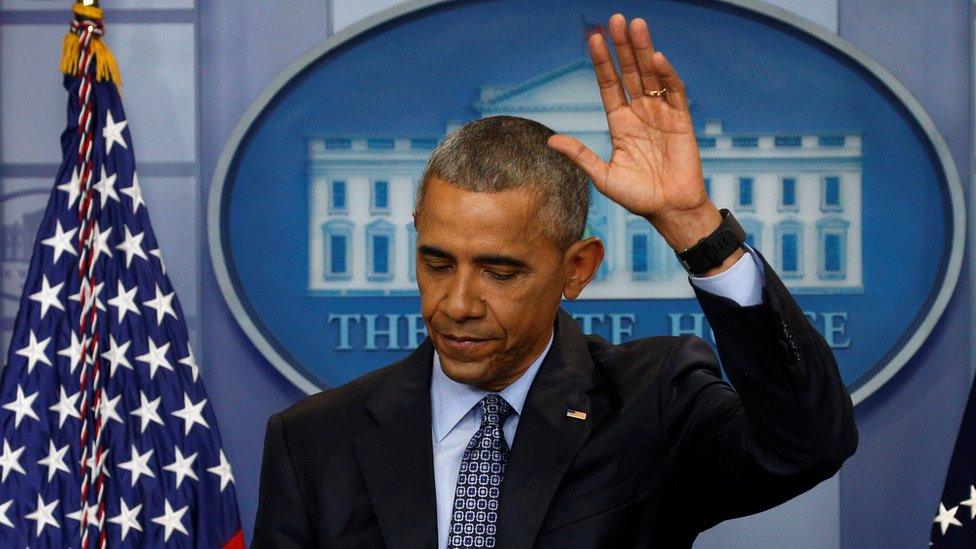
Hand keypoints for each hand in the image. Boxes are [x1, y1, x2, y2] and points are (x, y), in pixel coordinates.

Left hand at [548, 14, 721, 252]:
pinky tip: (655, 58)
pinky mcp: (682, 121)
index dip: (602, 63)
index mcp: (620, 123)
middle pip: (629, 73)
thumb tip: (550, 140)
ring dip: (642, 50)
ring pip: (650, 76)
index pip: (609, 85)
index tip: (593, 39)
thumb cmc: (638, 197)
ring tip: (635, 25)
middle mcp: (640, 113)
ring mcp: (661, 115)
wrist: (669, 210)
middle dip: (622, 47)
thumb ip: (580, 155)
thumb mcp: (603, 176)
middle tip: (615, 19)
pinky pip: (674, 93)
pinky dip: (666, 75)